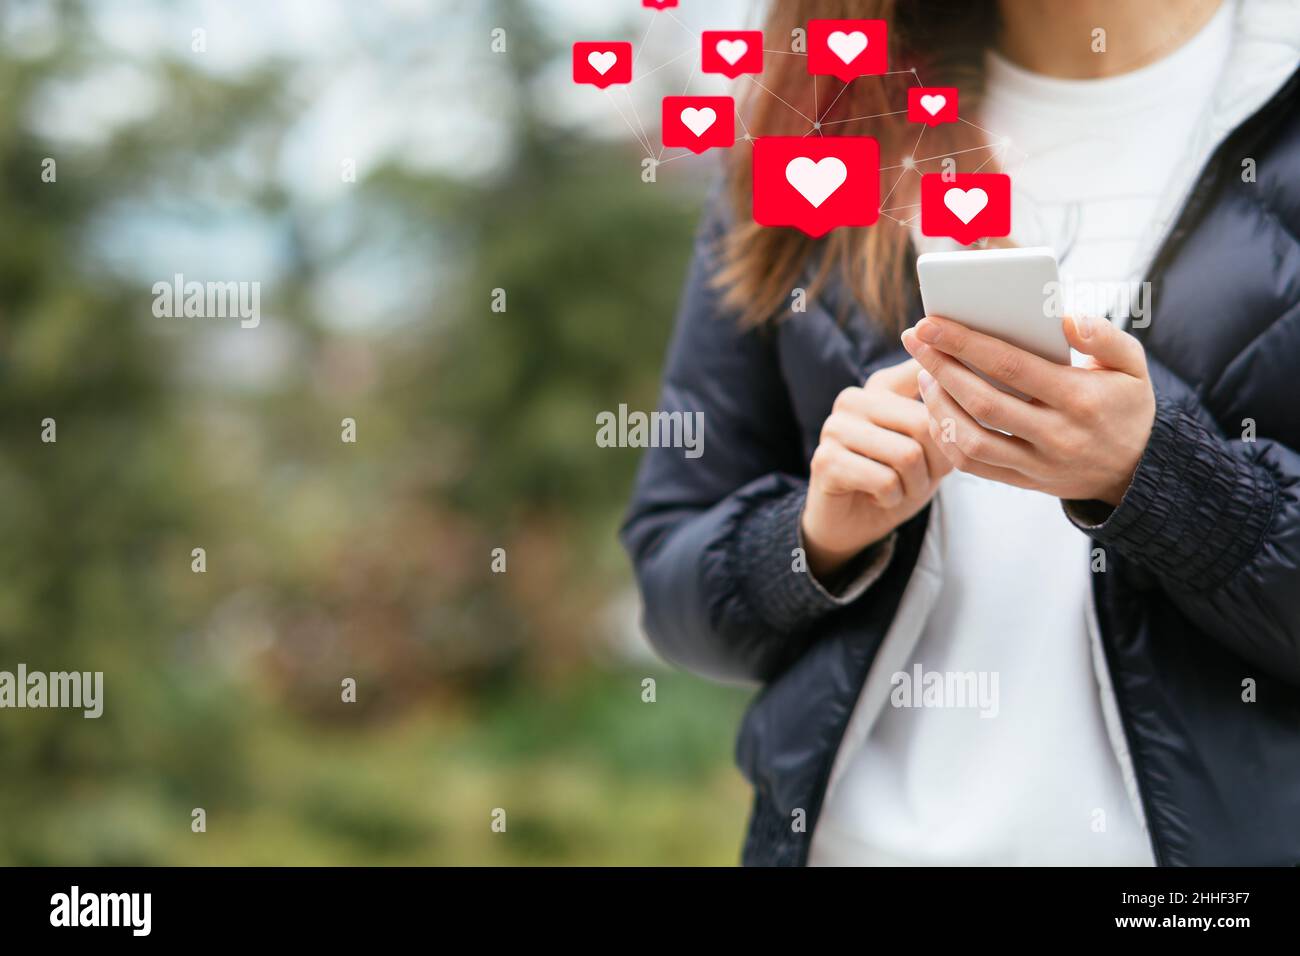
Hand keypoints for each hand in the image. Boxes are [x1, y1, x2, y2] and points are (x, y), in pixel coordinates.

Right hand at [802, 358, 952, 579]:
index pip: (927, 375)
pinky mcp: (825, 461)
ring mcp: (834, 428)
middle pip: (923, 422)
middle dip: (936, 463)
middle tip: (921, 479)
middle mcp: (853, 398)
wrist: (853, 524)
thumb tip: (956, 385)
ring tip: (899, 489)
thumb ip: (944, 413)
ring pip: (907, 455)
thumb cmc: (897, 479)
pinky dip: (893, 500)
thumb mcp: (930, 444)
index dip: (950, 408)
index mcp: (881, 385)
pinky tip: (877, 498)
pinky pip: (886, 481)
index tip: (956, 423)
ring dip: (915, 485)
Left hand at [900, 313, 1154, 506]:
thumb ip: (1102, 335)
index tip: (930, 322)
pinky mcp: (1024, 481)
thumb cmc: (1125, 404)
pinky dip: (947, 438)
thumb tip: (1064, 317)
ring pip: (972, 440)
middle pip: (982, 401)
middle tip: (913, 340)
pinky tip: (936, 410)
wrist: (1137, 470)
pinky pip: (973, 465)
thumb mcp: (1131, 364)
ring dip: (938, 406)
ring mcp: (1038, 464)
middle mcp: (1056, 435)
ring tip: (924, 375)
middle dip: (940, 367)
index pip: (1010, 366)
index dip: (965, 343)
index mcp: (1080, 398)